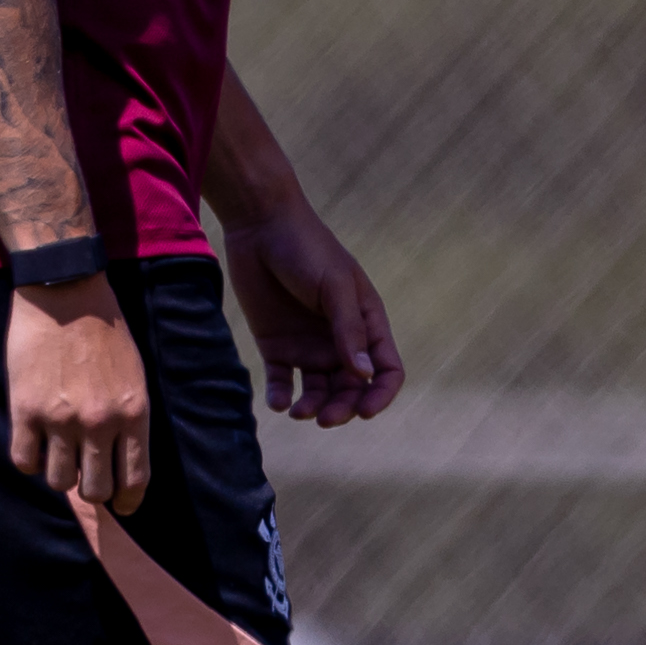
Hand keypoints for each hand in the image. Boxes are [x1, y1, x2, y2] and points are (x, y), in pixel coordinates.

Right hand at [6, 275, 149, 511]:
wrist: (64, 291)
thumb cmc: (105, 329)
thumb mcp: (134, 374)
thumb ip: (129, 418)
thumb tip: (119, 458)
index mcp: (133, 413)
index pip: (134, 480)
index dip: (127, 502)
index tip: (121, 506)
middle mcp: (99, 422)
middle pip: (95, 489)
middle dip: (91, 487)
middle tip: (84, 472)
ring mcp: (60, 419)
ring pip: (58, 480)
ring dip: (58, 472)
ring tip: (56, 452)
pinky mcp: (25, 410)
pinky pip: (24, 461)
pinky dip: (29, 459)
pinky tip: (33, 442)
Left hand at [223, 200, 403, 426]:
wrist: (259, 226)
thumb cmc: (306, 248)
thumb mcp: (333, 286)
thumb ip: (348, 329)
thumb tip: (365, 375)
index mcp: (366, 323)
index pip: (386, 370)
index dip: (381, 395)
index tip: (366, 412)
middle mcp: (340, 340)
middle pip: (352, 389)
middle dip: (343, 409)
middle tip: (324, 418)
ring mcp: (307, 345)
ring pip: (318, 392)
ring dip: (313, 408)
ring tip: (298, 412)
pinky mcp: (276, 346)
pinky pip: (282, 382)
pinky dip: (281, 397)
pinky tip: (278, 402)